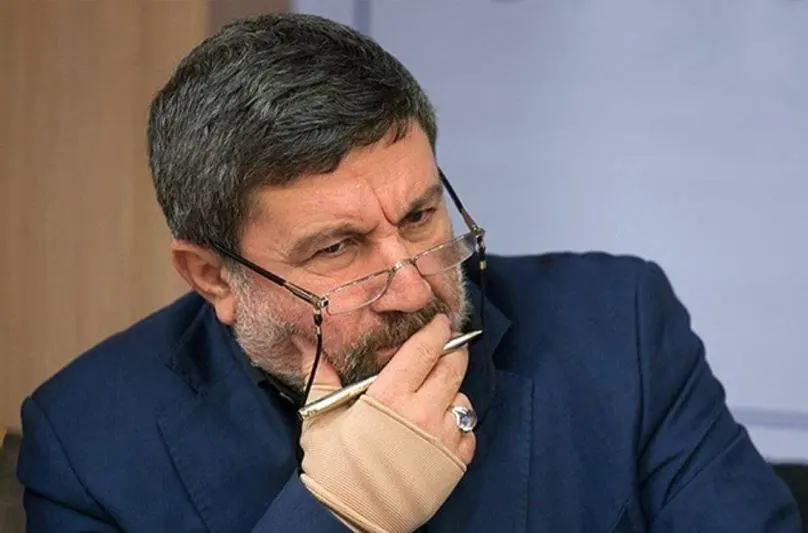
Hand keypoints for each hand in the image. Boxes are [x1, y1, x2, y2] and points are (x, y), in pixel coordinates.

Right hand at [297, 314, 475, 532]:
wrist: (349, 522)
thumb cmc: (333, 469)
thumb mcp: (322, 419)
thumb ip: (323, 378)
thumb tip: (307, 343)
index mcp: (390, 395)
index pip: (425, 349)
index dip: (436, 331)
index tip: (439, 322)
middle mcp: (423, 410)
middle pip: (453, 366)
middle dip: (452, 353)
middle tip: (445, 351)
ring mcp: (443, 437)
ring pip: (463, 398)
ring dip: (453, 392)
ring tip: (435, 400)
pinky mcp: (456, 462)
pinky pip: (469, 431)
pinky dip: (458, 425)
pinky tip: (438, 430)